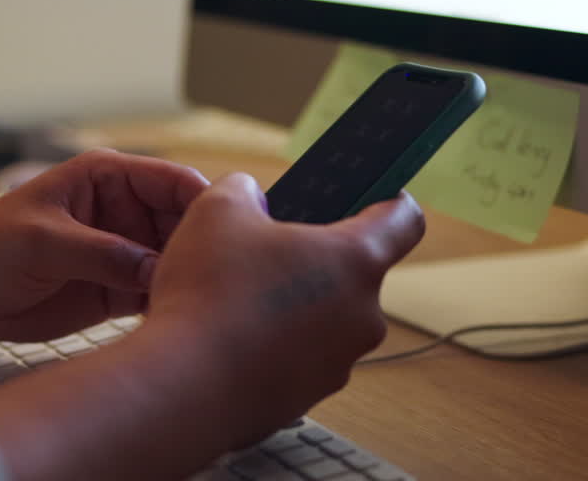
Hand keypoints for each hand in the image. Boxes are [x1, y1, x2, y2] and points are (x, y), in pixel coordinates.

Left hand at [0, 149, 207, 341]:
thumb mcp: (43, 242)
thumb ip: (102, 253)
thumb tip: (158, 268)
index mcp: (107, 177)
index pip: (171, 180)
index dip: (202, 200)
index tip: (226, 228)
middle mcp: (124, 211)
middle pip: (183, 222)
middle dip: (203, 244)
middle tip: (218, 274)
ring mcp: (124, 251)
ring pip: (177, 259)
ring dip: (190, 277)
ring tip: (204, 300)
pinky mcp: (117, 290)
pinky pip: (157, 293)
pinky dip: (171, 303)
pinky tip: (182, 317)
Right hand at [143, 172, 425, 445]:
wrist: (182, 387)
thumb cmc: (209, 293)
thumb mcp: (218, 209)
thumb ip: (245, 189)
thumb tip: (249, 197)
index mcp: (356, 261)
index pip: (405, 220)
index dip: (390, 200)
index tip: (370, 195)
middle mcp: (362, 316)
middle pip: (356, 272)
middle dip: (316, 258)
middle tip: (268, 248)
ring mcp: (338, 363)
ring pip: (326, 319)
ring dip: (295, 304)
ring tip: (239, 297)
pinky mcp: (308, 397)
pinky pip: (299, 358)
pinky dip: (274, 345)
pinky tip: (230, 337)